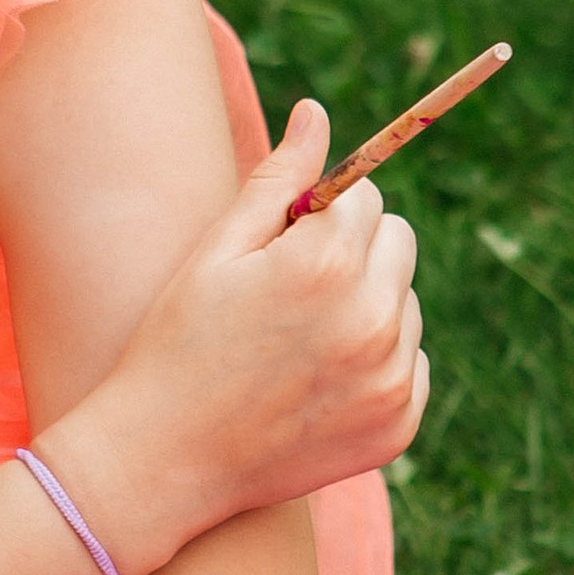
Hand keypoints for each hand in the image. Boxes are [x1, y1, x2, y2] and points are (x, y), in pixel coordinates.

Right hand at [40, 101, 424, 571]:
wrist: (162, 462)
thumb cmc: (175, 344)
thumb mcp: (216, 251)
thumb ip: (278, 178)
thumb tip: (318, 113)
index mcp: (327, 262)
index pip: (365, 197)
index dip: (318, 215)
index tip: (279, 247)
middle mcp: (372, 318)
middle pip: (398, 242)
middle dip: (354, 251)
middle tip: (290, 292)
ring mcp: (391, 377)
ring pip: (406, 304)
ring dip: (366, 307)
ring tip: (296, 344)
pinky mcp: (399, 423)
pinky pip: (411, 362)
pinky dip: (376, 363)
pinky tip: (316, 383)